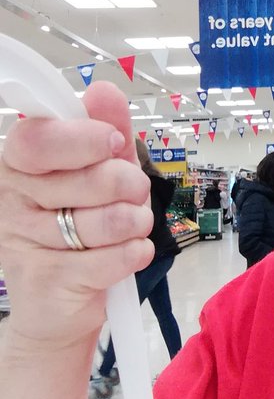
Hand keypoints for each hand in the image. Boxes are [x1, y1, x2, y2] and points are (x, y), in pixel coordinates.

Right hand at [0, 81, 153, 349]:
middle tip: (133, 193)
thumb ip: (103, 130)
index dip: (85, 138)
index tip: (113, 143)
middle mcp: (11, 200)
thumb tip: (103, 90)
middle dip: (130, 185)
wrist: (59, 308)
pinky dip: (134, 253)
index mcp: (18, 165)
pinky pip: (112, 258)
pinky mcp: (47, 282)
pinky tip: (130, 253)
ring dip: (136, 222)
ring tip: (132, 226)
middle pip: (90, 179)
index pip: (39, 139)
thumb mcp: (98, 174)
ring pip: (107, 220)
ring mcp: (23, 243)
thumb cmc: (80, 232)